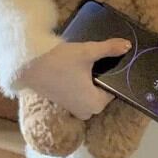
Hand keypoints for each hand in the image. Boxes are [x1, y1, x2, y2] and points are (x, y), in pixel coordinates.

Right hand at [16, 38, 131, 120]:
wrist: (29, 66)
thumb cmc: (60, 61)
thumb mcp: (87, 52)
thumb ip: (109, 49)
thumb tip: (128, 46)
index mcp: (96, 104)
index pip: (115, 88)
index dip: (115, 73)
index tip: (116, 59)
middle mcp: (87, 111)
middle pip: (103, 90)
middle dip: (104, 75)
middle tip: (103, 57)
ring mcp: (75, 109)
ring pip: (92, 91)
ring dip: (93, 77)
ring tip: (91, 60)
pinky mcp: (66, 103)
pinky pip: (82, 93)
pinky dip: (83, 82)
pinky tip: (81, 67)